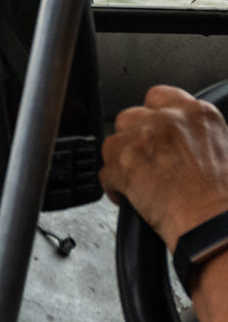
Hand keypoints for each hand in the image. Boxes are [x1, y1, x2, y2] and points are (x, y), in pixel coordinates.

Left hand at [100, 85, 227, 250]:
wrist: (214, 225)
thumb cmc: (223, 199)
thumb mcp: (224, 149)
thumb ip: (197, 133)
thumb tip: (181, 139)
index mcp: (196, 114)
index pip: (158, 96)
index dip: (150, 115)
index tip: (149, 129)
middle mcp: (168, 120)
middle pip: (129, 117)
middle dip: (132, 139)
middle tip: (144, 160)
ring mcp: (143, 139)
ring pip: (112, 143)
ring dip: (120, 162)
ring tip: (137, 181)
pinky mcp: (124, 163)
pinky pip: (105, 173)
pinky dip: (114, 188)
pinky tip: (129, 197)